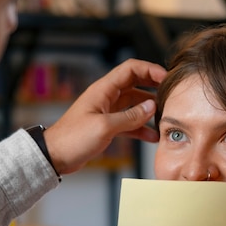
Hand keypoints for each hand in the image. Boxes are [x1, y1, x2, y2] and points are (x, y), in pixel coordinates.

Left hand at [44, 58, 165, 174]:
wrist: (55, 156)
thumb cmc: (72, 139)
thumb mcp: (104, 127)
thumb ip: (130, 117)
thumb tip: (151, 107)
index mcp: (103, 90)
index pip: (130, 69)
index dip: (150, 70)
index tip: (166, 77)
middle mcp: (106, 98)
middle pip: (135, 85)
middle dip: (154, 88)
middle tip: (171, 94)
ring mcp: (107, 112)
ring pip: (134, 105)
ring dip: (149, 111)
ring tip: (164, 118)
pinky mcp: (107, 127)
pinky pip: (129, 123)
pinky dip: (141, 128)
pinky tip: (152, 136)